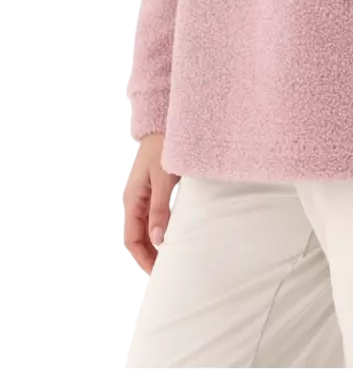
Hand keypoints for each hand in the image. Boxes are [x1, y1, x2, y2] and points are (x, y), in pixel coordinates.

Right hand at [122, 133, 180, 275]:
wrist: (162, 126)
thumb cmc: (162, 149)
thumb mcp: (163, 179)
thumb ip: (160, 208)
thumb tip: (158, 240)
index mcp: (131, 201)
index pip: (132, 240)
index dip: (143, 258)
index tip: (156, 273)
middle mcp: (133, 201)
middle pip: (137, 237)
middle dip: (149, 255)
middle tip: (166, 271)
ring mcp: (142, 195)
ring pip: (145, 228)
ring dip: (155, 244)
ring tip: (170, 258)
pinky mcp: (152, 189)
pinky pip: (153, 216)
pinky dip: (161, 229)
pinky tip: (173, 234)